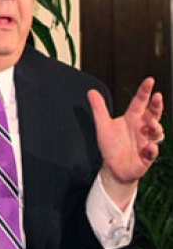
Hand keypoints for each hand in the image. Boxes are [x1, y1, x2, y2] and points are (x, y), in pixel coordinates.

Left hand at [88, 77, 163, 209]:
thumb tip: (91, 91)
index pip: (140, 102)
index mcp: (132, 118)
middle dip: (156, 106)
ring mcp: (146, 141)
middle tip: (157, 97)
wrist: (113, 167)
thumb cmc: (111, 145)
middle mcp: (141, 128)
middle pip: (153, 114)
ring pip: (157, 132)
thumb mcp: (103, 125)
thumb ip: (98, 108)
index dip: (145, 91)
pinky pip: (152, 152)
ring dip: (156, 127)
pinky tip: (148, 147)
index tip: (149, 80)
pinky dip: (151, 149)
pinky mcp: (146, 156)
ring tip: (151, 124)